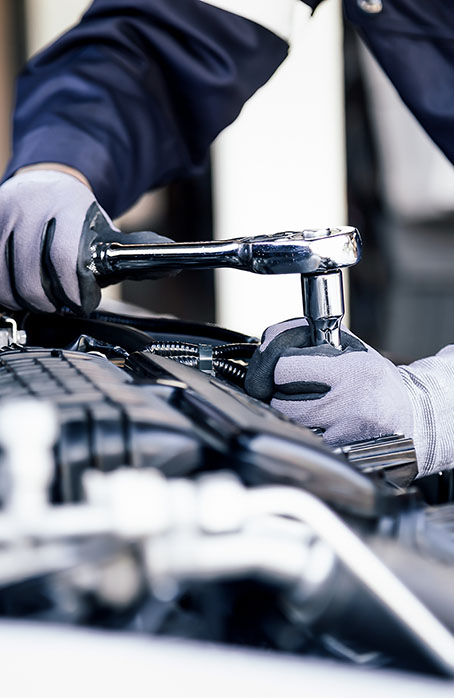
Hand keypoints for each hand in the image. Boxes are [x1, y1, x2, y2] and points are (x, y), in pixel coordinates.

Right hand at [0, 168, 171, 313]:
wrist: (44, 183)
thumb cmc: (78, 216)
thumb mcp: (109, 229)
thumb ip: (138, 250)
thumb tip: (175, 264)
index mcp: (65, 206)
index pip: (65, 261)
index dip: (75, 293)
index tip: (84, 302)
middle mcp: (28, 208)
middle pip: (31, 282)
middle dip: (51, 303)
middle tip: (63, 304)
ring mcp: (2, 217)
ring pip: (5, 284)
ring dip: (26, 302)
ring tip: (43, 299)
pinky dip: (5, 293)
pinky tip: (20, 292)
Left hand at [245, 318, 413, 446]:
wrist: (411, 416)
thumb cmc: (374, 379)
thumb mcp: (350, 348)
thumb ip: (308, 339)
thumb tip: (268, 342)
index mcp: (351, 370)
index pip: (284, 367)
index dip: (279, 365)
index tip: (287, 367)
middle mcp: (347, 403)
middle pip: (278, 398)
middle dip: (279, 391)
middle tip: (296, 388)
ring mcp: (342, 432)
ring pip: (285, 421)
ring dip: (288, 412)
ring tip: (308, 404)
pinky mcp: (337, 452)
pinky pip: (300, 438)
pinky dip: (301, 431)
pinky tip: (318, 423)